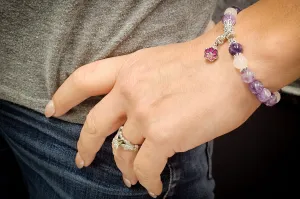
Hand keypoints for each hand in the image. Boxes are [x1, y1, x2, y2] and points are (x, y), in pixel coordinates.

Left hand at [45, 29, 259, 196]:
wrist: (238, 61)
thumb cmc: (209, 60)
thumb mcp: (164, 62)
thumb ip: (146, 86)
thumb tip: (143, 112)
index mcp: (130, 68)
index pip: (84, 80)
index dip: (64, 96)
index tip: (53, 110)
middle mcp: (130, 90)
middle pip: (95, 125)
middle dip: (85, 146)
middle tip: (82, 159)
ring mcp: (144, 114)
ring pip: (123, 151)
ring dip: (126, 168)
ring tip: (131, 177)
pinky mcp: (164, 135)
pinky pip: (146, 168)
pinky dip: (148, 180)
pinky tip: (153, 186)